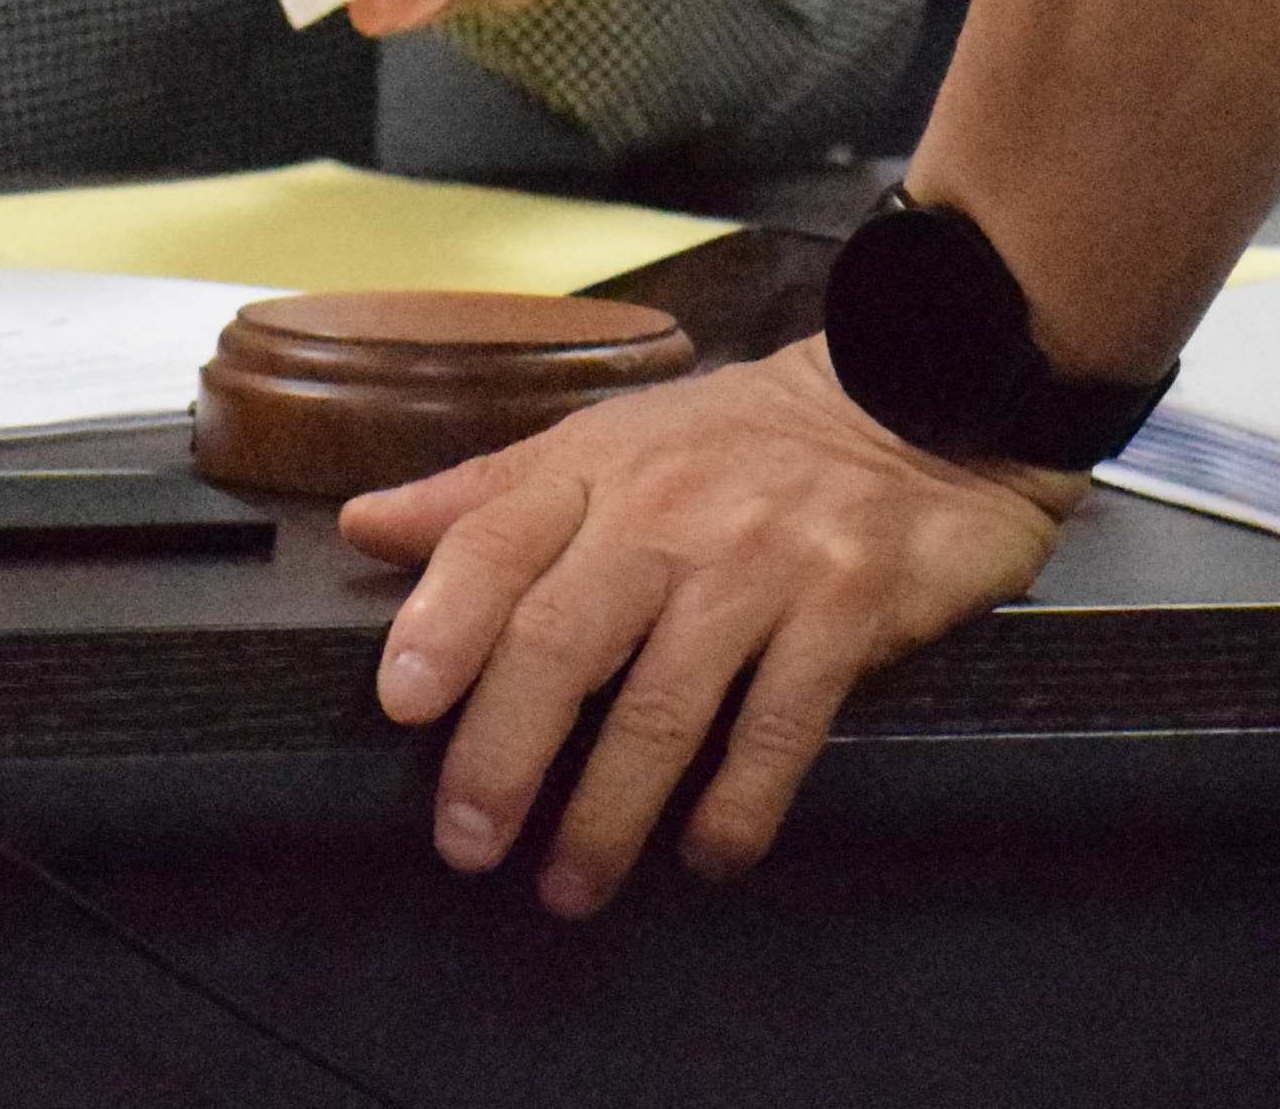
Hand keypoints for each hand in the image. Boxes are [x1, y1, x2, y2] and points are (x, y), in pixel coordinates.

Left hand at [347, 340, 1068, 912]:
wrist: (916, 396)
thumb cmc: (740, 442)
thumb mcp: (609, 442)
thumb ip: (488, 494)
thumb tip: (363, 526)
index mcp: (599, 469)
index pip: (496, 538)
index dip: (442, 619)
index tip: (401, 703)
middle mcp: (671, 512)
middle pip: (562, 637)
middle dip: (504, 751)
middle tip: (469, 841)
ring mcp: (762, 561)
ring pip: (664, 701)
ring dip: (609, 811)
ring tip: (570, 883)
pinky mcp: (848, 607)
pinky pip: (780, 725)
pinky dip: (737, 804)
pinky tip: (707, 855)